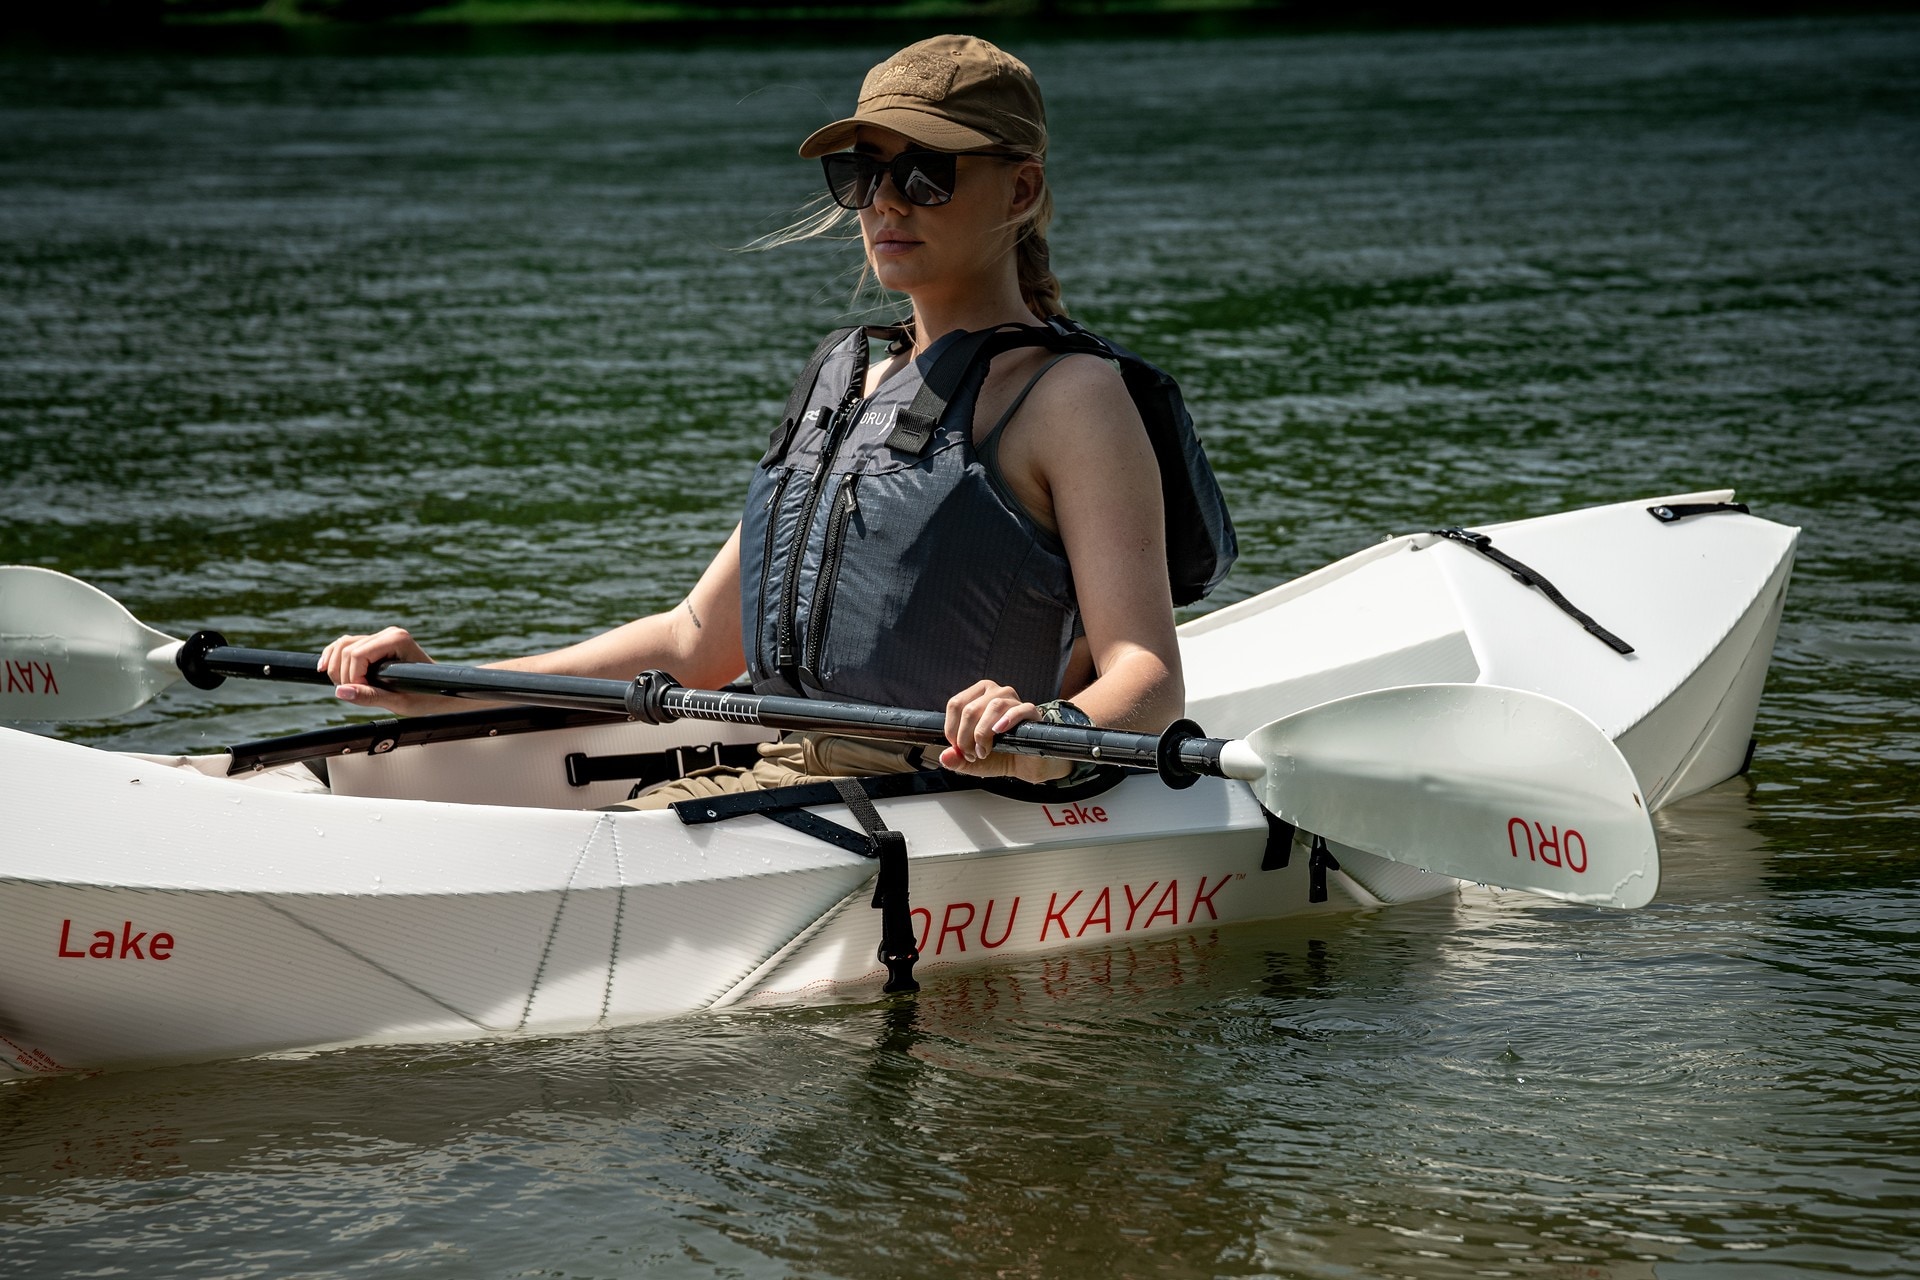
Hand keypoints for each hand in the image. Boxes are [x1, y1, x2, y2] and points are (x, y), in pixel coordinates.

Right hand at [317, 627, 439, 715]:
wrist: (441, 691)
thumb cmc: (426, 696)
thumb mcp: (399, 701)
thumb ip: (370, 696)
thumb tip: (341, 692)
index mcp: (397, 640)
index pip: (357, 654)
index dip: (353, 677)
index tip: (363, 693)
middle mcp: (389, 633)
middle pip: (346, 649)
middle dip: (343, 674)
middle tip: (354, 694)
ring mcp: (381, 636)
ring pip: (342, 645)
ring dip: (336, 667)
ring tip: (344, 687)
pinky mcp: (375, 644)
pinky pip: (346, 646)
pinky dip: (334, 657)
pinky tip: (325, 669)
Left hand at [939, 680, 1070, 783]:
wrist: (1026, 763)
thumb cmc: (1001, 755)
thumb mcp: (972, 761)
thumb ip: (957, 759)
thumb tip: (945, 757)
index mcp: (977, 697)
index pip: (956, 704)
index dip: (952, 729)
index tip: (958, 747)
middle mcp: (995, 693)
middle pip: (970, 709)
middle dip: (966, 738)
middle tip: (973, 753)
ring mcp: (1013, 700)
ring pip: (993, 707)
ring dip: (983, 734)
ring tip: (985, 750)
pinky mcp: (1030, 712)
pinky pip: (1019, 710)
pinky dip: (1007, 720)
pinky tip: (999, 732)